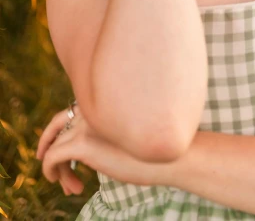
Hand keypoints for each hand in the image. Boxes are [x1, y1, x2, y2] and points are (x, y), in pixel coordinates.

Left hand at [36, 105, 180, 193]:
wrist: (171, 156)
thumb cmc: (156, 149)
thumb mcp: (129, 134)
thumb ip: (109, 131)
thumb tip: (93, 147)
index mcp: (103, 102)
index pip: (70, 111)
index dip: (60, 131)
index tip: (58, 151)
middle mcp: (92, 108)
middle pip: (57, 125)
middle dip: (49, 145)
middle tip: (51, 166)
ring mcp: (86, 125)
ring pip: (55, 146)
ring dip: (60, 170)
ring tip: (72, 187)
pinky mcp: (81, 144)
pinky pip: (51, 157)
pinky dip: (51, 172)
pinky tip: (71, 186)